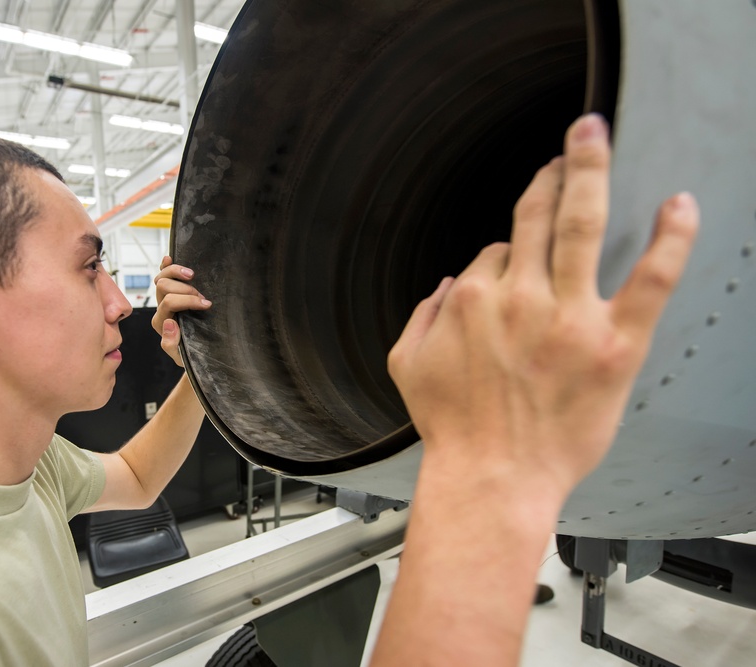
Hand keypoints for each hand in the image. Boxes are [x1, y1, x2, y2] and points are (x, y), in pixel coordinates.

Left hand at [151, 255, 210, 366]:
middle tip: (203, 297)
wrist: (195, 355)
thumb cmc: (190, 355)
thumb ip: (171, 344)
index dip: (188, 300)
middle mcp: (161, 309)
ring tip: (192, 275)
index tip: (207, 304)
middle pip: (163, 286)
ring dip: (177, 272)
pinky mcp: (172, 293)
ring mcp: (165, 299)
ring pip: (161, 277)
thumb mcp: (181, 356)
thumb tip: (170, 323)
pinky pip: (163, 275)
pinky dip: (165, 265)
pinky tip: (169, 257)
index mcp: (161, 323)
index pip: (169, 302)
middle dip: (186, 289)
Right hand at [387, 113, 698, 499]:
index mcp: (471, 299)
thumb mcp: (406, 364)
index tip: (516, 275)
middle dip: (549, 175)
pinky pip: (651, 277)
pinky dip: (671, 236)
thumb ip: (421, 313)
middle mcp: (519, 297)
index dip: (506, 259)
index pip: (496, 252)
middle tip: (564, 152)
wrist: (493, 478)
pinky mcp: (615, 344)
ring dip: (588, 170)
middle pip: (535, 215)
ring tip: (595, 138)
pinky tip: (681, 204)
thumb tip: (447, 284)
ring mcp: (570, 317)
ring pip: (582, 224)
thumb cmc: (453, 429)